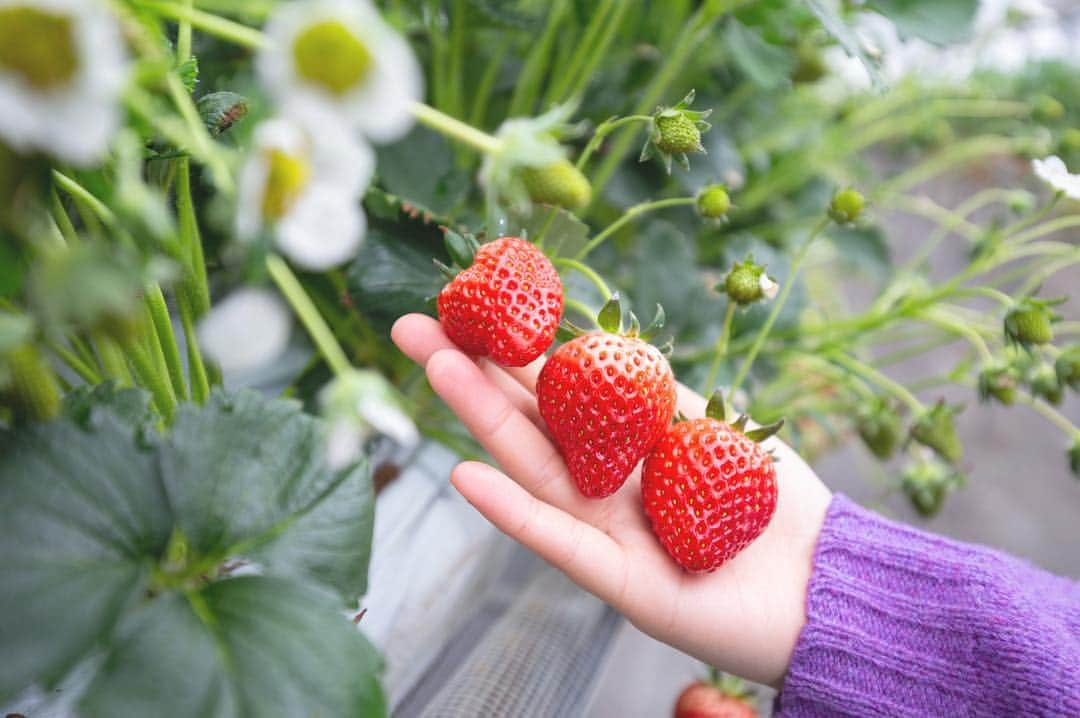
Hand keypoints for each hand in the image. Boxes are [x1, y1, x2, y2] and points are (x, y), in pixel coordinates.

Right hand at [391, 314, 831, 687]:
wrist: (830, 584)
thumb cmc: (779, 508)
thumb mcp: (721, 430)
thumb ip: (663, 399)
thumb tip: (615, 347)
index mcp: (625, 447)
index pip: (558, 390)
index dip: (512, 348)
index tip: (468, 304)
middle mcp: (604, 486)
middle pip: (527, 420)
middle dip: (469, 371)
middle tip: (412, 325)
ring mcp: (607, 532)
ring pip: (533, 466)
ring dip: (480, 417)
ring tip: (433, 367)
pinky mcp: (623, 582)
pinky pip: (561, 541)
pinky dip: (514, 512)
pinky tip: (466, 475)